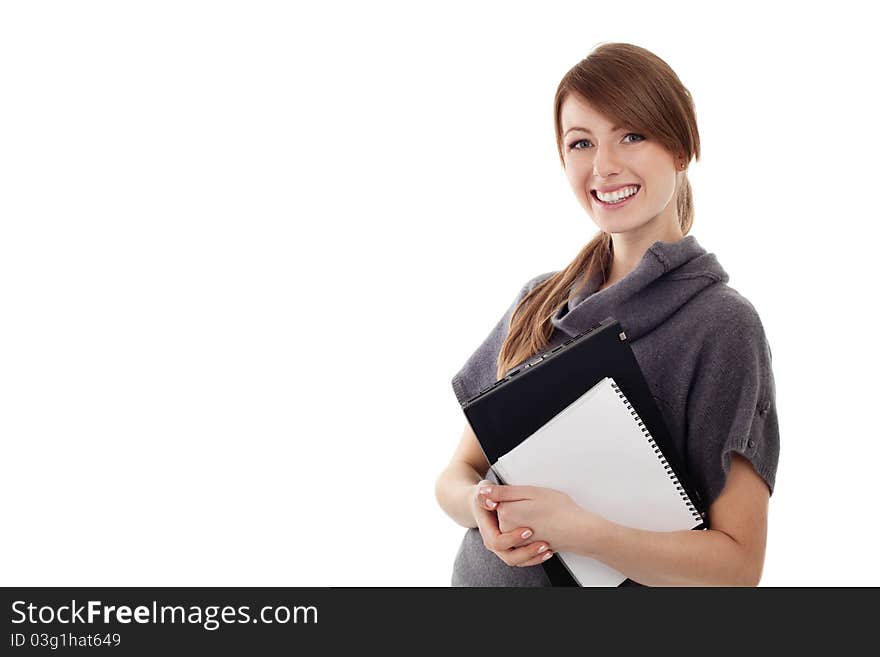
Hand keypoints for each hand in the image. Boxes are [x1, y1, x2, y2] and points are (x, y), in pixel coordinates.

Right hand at [468, 480, 554, 566]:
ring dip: (534, 557)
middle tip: (543, 544)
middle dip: (527, 552)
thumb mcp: (484, 491)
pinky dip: (536, 558)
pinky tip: (548, 551)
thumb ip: (487, 494)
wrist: (485, 503)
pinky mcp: (513, 549)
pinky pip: (523, 559)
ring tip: (547, 549)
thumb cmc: (486, 496)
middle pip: (509, 557)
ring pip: (517, 561)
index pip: (497, 542)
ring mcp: (503, 548)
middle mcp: (494, 543)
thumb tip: (491, 502)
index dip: (512, 539)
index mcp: (487, 531)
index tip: (528, 530)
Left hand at [480, 483, 605, 553]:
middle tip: (539, 505)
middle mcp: (508, 529)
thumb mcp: (530, 492)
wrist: (579, 531)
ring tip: (541, 516)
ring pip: (513, 524)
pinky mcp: (526, 548)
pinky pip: (521, 538)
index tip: (531, 496)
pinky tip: (543, 527)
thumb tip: (482, 492)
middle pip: (506, 511)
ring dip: (524, 519)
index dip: (516, 494)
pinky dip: (530, 531)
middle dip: (519, 506)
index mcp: (506, 513)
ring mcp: (517, 541)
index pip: (500, 498)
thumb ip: (504, 492)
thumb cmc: (559, 509)